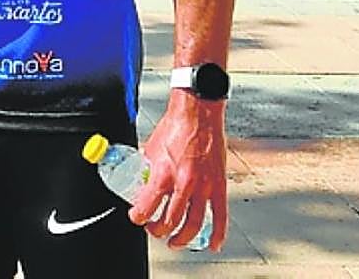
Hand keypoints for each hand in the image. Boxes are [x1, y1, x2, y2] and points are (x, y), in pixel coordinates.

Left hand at [130, 91, 228, 250]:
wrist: (198, 114)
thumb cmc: (174, 127)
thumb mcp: (150, 148)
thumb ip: (146, 168)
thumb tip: (138, 179)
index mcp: (163, 173)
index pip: (147, 207)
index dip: (138, 218)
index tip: (136, 218)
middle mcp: (184, 183)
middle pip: (170, 221)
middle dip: (158, 230)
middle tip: (154, 230)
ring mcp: (204, 186)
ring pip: (194, 224)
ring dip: (183, 238)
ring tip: (175, 242)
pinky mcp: (219, 185)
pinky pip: (221, 216)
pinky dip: (217, 234)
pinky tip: (211, 244)